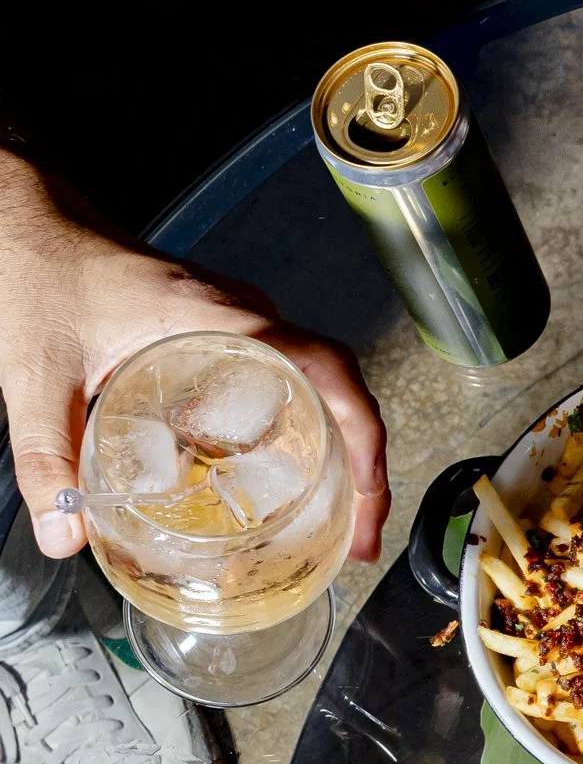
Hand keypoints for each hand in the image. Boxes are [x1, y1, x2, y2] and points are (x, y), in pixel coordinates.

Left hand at [0, 156, 388, 559]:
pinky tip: (280, 482)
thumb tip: (65, 536)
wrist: (29, 227)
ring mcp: (242, 324)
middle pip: (339, 391)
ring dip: (341, 453)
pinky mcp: (226, 335)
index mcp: (219, 320)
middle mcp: (246, 319)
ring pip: (320, 390)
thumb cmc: (41, 276)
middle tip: (359, 535)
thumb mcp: (36, 375)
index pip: (327, 368)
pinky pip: (287, 384)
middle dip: (364, 467)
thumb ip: (45, 458)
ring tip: (336, 519)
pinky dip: (303, 435)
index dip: (364, 433)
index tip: (368, 492)